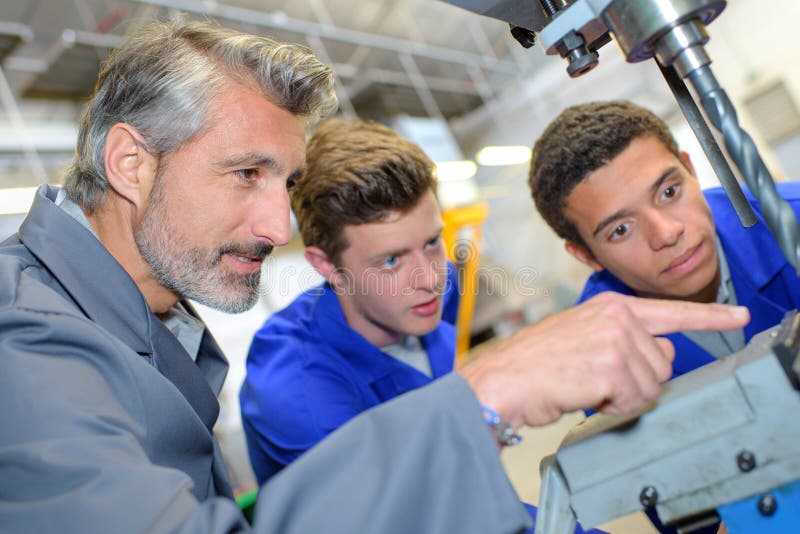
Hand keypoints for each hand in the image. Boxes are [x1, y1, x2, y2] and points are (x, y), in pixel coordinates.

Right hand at [458, 292, 748, 427]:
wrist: (502, 378)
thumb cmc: (533, 363)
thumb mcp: (581, 336)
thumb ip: (623, 338)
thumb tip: (658, 353)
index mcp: (610, 306)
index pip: (670, 311)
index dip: (709, 316)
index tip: (737, 315)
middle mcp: (618, 316)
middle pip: (664, 362)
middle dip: (637, 381)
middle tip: (596, 380)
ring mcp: (616, 338)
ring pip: (652, 384)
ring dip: (622, 397)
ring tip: (585, 386)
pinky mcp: (612, 364)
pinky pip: (635, 399)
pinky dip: (612, 407)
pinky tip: (584, 394)